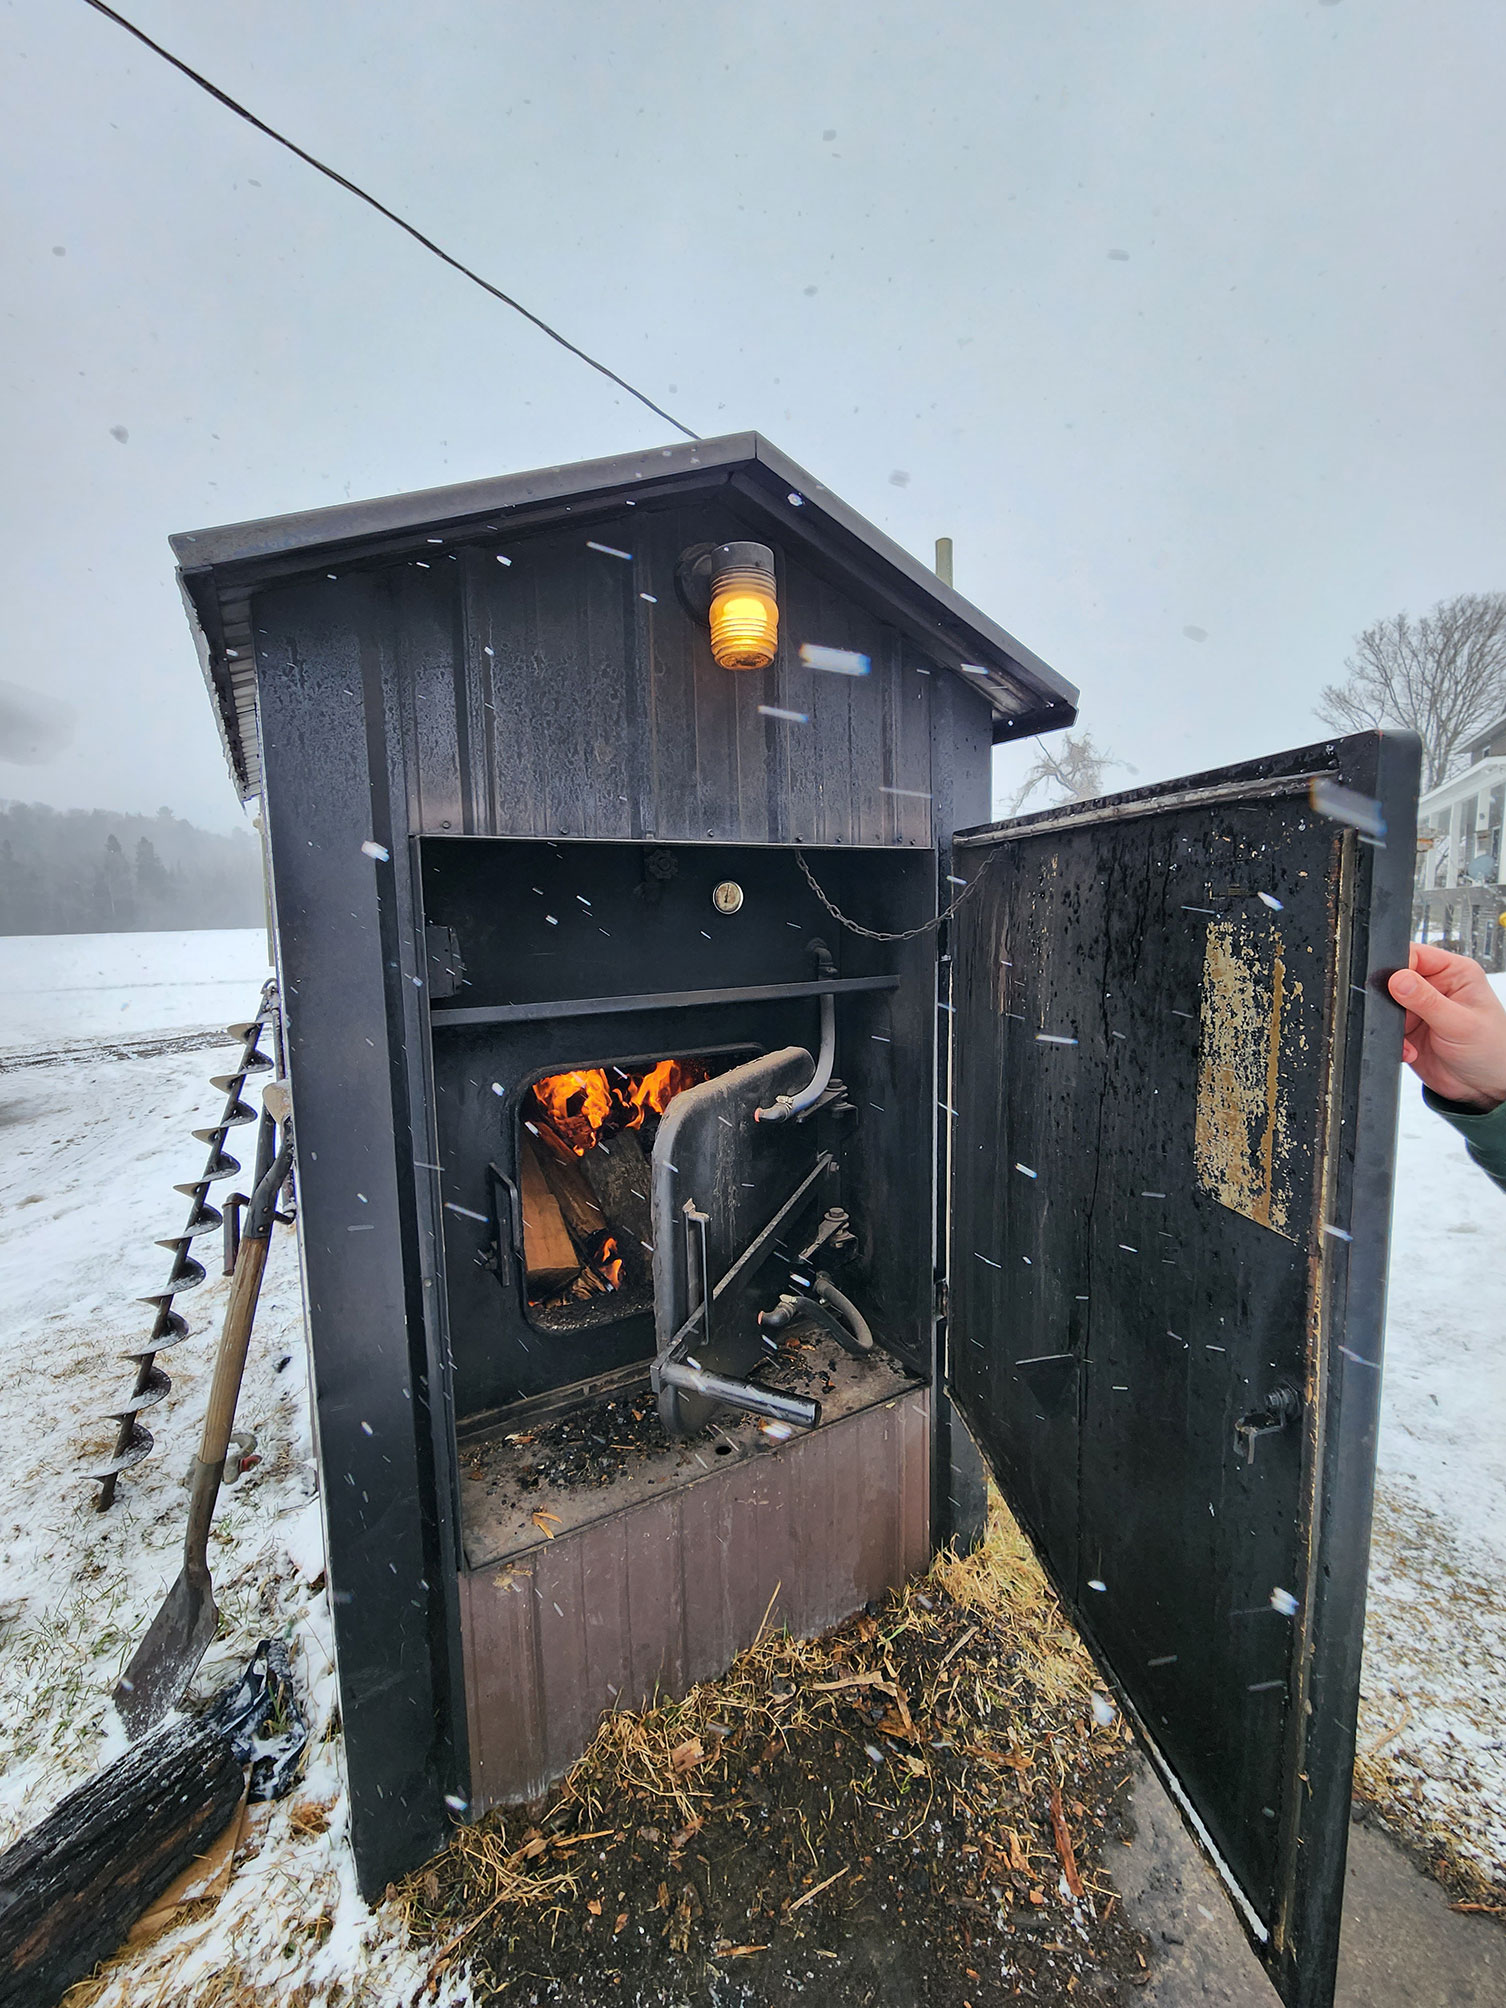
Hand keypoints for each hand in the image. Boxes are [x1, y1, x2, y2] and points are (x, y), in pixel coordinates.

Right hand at [1387, 944, 1505, 1110]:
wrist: (1485, 1088)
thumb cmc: (1491, 1051)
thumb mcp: (1460, 1023)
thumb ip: (1426, 1000)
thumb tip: (1398, 979)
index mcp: (1455, 973)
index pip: (1416, 955)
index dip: (1400, 967)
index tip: (1394, 986)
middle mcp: (1436, 987)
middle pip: (1395, 979)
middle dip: (1393, 1001)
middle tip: (1405, 1018)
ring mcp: (1421, 1009)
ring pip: (1388, 1006)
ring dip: (1393, 1026)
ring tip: (1409, 1040)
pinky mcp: (1409, 1030)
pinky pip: (1387, 1029)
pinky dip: (1394, 1042)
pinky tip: (1411, 1051)